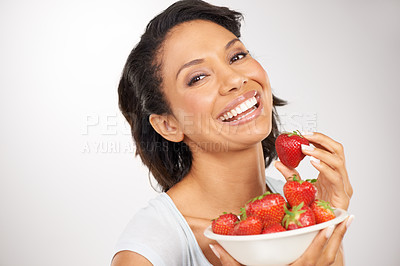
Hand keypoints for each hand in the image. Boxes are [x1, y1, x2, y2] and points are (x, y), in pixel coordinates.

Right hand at [208, 215, 353, 265]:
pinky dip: (335, 246)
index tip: (327, 225)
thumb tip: (215, 244)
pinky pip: (329, 261)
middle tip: (345, 217)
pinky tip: (337, 235)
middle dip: (338, 236)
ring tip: (345, 221)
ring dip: (340, 239)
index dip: (319, 242)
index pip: (309, 259)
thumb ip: (229, 261)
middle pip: (328, 256)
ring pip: (332, 258)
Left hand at [275, 132, 352, 209]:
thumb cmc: (313, 209)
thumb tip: (278, 162)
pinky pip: (335, 177)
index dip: (319, 138)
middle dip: (322, 140)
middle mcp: (340, 177)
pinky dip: (324, 167)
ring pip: (338, 161)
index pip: (330, 149)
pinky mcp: (342, 196)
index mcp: (332, 172)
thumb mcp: (299, 187)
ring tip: (305, 148)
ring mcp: (343, 186)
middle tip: (305, 135)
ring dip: (320, 152)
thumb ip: (291, 175)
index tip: (303, 133)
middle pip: (337, 150)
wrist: (319, 228)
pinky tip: (313, 162)